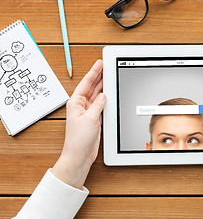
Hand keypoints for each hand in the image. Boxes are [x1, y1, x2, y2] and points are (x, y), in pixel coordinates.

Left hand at [52, 59, 105, 188]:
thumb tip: (103, 95)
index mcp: (76, 103)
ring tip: (110, 76)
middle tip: (106, 66)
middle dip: (99, 76)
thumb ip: (98, 104)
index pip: (86, 83)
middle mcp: (81, 106)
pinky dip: (106, 99)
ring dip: (103, 87)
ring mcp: (88, 112)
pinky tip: (110, 93)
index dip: (94, 72)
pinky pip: (101, 104)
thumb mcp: (90, 118)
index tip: (99, 63)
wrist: (80, 154)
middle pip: (92, 87)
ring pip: (97, 95)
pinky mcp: (94, 118)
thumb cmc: (79, 139)